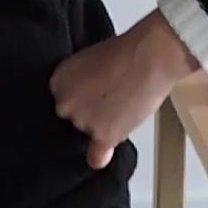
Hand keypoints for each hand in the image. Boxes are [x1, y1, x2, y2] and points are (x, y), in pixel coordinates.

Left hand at [50, 8, 200, 169]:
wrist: (148, 58)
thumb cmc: (126, 51)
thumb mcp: (91, 58)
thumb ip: (81, 80)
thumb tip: (87, 97)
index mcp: (58, 81)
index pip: (63, 99)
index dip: (81, 96)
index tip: (93, 92)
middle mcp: (65, 104)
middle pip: (73, 117)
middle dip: (89, 111)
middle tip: (111, 98)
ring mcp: (83, 122)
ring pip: (89, 133)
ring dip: (104, 125)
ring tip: (124, 105)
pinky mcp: (104, 136)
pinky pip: (96, 156)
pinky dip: (99, 156)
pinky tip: (102, 155)